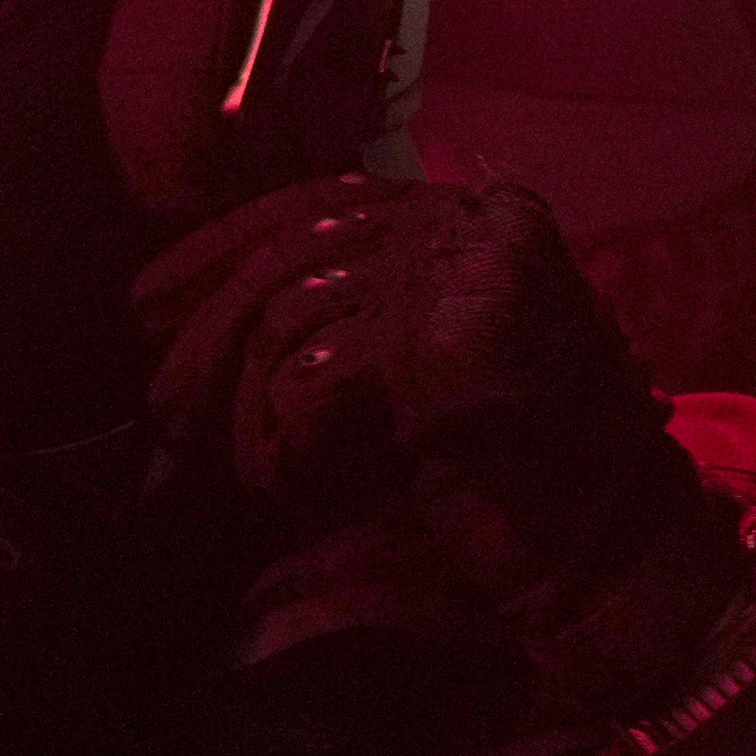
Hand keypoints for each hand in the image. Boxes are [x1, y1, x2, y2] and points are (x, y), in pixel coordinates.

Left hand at [134, 175, 745, 709]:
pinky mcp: (451, 342)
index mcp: (475, 209)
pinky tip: (279, 478)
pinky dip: (281, 432)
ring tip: (214, 459)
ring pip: (290, 308)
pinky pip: (313, 373)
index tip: (147, 300)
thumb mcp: (415, 359)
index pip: (314, 200)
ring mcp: (473, 273)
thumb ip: (344, 301)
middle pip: (292, 248)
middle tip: (155, 400)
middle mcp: (478, 221)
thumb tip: (206, 291)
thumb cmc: (503, 467)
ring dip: (234, 397)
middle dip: (203, 326)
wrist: (608, 556)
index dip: (216, 249)